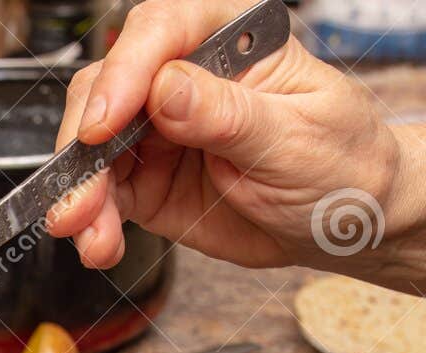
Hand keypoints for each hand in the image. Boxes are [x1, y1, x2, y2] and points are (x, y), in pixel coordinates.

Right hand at [45, 0, 401, 272]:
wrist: (344, 223)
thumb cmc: (340, 162)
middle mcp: (185, 77)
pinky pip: (105, 195)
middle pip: (108, 88)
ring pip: (94, 147)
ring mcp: (160, 131)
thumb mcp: (295, 138)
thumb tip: (167, 88)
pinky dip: (93, 222)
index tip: (106, 124)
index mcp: (231, 39)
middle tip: (80, 198)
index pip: (163, 32)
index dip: (125, 72)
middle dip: (85, 144)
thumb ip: (229, 115)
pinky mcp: (148, 181)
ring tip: (89, 237)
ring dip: (81, 193)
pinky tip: (99, 246)